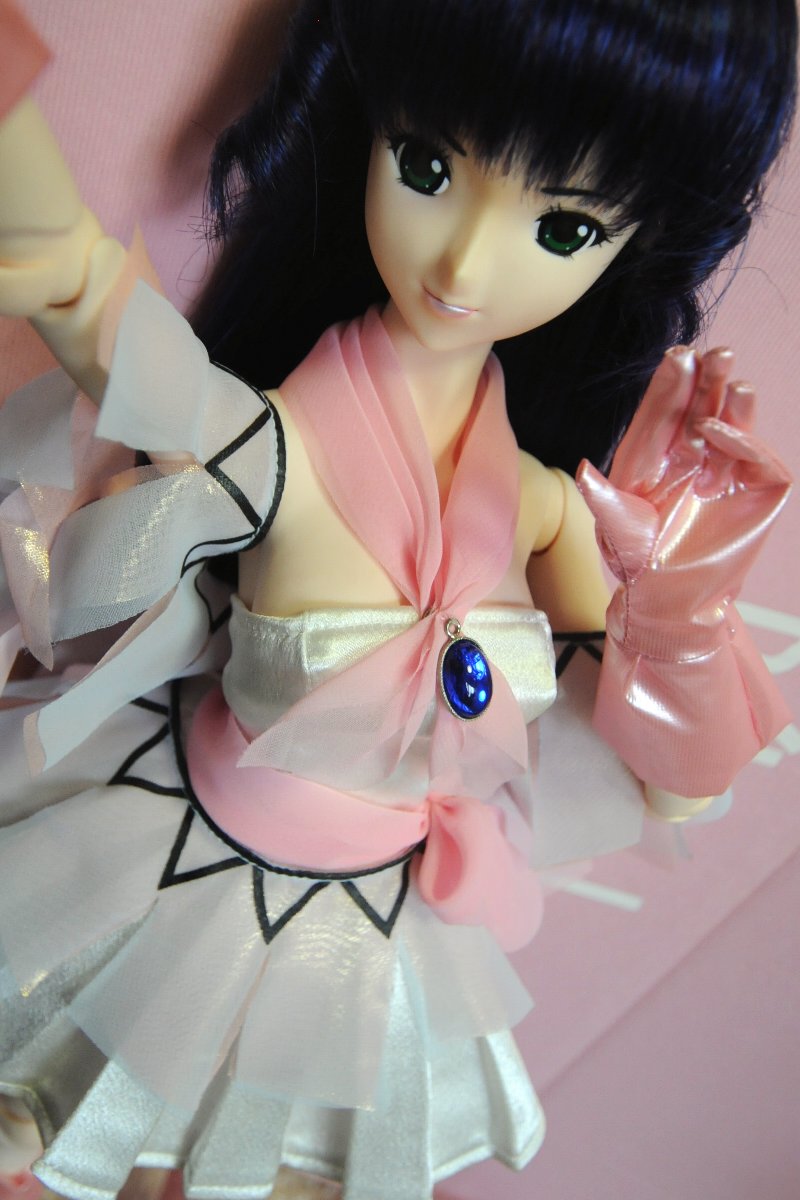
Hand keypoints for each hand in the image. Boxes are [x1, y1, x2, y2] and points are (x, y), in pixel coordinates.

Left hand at [577, 347, 790, 648]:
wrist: (670, 600)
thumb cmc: (637, 562)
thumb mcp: (617, 529)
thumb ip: (604, 499)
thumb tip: (584, 471)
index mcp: (656, 455)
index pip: (665, 413)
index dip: (671, 386)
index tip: (678, 355)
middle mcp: (692, 457)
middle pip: (701, 408)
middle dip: (708, 380)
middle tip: (714, 352)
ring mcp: (726, 472)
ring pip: (732, 425)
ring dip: (732, 399)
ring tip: (730, 372)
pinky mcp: (756, 490)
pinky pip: (754, 457)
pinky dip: (741, 440)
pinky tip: (722, 428)